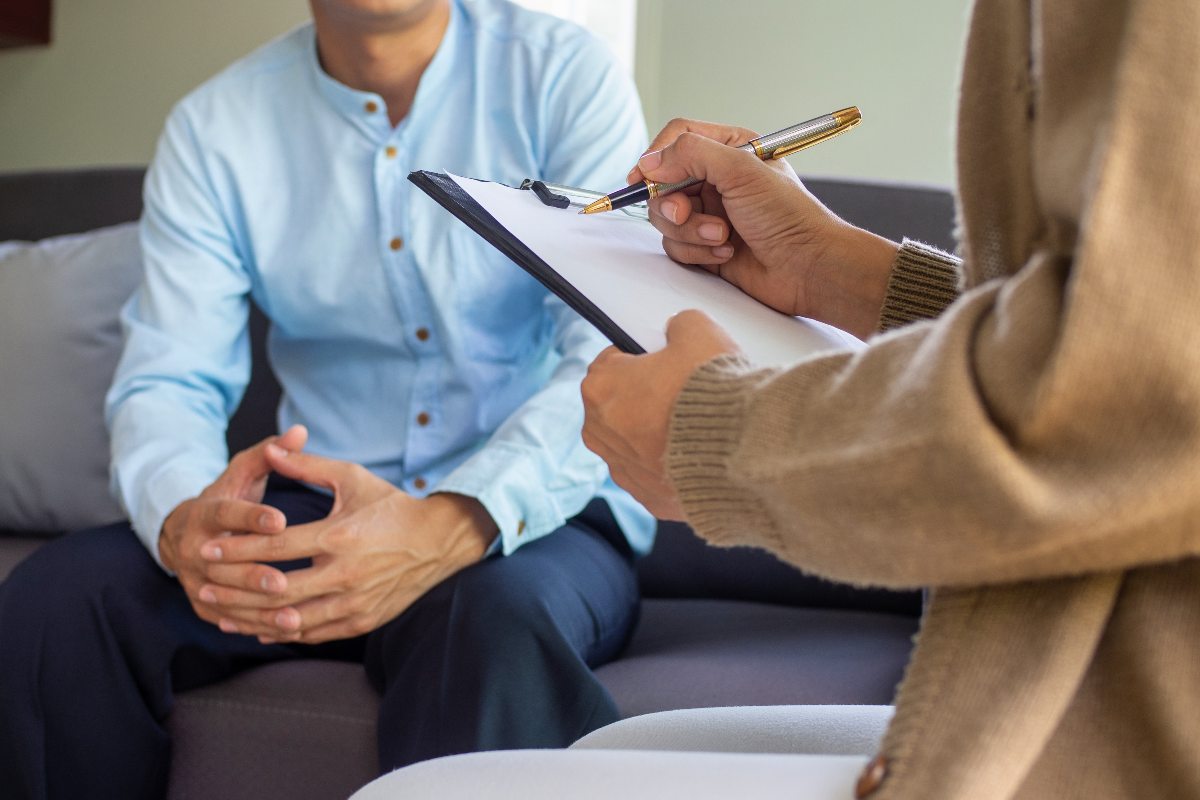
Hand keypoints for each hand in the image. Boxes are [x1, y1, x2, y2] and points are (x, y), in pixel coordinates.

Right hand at [160, 424, 308, 630]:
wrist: (185, 533)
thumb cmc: (228, 498)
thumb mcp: (242, 474)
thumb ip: (270, 454)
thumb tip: (300, 431)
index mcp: (204, 512)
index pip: (227, 513)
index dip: (252, 517)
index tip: (281, 520)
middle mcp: (193, 548)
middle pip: (223, 563)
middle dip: (254, 574)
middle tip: (286, 581)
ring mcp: (194, 579)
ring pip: (226, 598)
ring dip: (258, 609)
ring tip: (293, 615)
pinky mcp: (201, 603)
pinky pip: (228, 618)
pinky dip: (255, 626)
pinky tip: (284, 631)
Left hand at [194, 447, 495, 643]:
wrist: (437, 542)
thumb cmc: (391, 506)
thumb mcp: (352, 478)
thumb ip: (308, 466)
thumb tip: (270, 449)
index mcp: (340, 537)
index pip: (277, 547)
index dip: (237, 549)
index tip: (207, 548)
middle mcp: (346, 574)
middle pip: (276, 588)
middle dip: (234, 588)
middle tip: (203, 583)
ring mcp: (355, 602)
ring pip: (292, 619)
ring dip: (251, 617)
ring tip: (221, 611)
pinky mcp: (362, 621)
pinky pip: (314, 633)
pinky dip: (283, 632)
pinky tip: (258, 627)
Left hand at [582, 310, 739, 519]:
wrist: (741, 451)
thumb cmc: (712, 390)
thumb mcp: (698, 331)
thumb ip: (679, 325)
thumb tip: (678, 331)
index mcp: (598, 387)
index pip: (612, 362)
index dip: (642, 358)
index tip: (666, 362)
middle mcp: (599, 433)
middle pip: (619, 405)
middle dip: (645, 398)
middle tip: (683, 393)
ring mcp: (623, 471)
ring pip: (634, 443)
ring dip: (657, 434)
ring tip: (696, 425)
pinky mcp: (649, 499)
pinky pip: (656, 475)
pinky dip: (673, 465)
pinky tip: (700, 454)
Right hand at [630, 118, 899, 339]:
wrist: (808, 269)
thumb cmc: (789, 217)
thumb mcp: (741, 170)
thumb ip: (691, 155)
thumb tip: (650, 161)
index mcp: (730, 149)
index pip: (678, 139)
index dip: (656, 157)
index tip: (642, 178)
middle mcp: (718, 180)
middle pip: (663, 183)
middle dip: (673, 204)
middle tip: (685, 214)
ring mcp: (711, 213)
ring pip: (667, 219)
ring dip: (690, 231)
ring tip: (722, 236)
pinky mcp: (707, 246)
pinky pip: (676, 246)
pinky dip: (696, 252)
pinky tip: (726, 253)